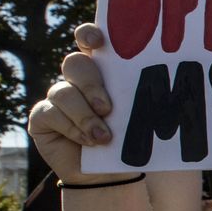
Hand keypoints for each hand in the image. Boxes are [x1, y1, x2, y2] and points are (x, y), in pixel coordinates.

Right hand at [26, 23, 132, 185]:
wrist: (112, 175)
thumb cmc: (130, 141)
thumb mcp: (141, 118)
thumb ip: (143, 97)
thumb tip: (170, 85)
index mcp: (103, 71)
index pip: (90, 41)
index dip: (89, 34)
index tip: (99, 41)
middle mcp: (77, 80)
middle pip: (75, 63)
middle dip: (91, 84)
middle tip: (108, 108)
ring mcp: (57, 97)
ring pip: (62, 90)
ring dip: (84, 115)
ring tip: (104, 136)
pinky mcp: (42, 117)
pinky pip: (49, 113)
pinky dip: (71, 128)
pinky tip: (88, 142)